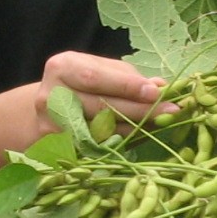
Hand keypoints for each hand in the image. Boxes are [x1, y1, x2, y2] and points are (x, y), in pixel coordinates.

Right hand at [30, 51, 169, 135]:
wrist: (45, 111)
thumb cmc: (80, 85)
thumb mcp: (99, 70)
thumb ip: (126, 77)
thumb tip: (160, 86)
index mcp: (62, 68)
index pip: (96, 78)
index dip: (127, 86)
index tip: (156, 92)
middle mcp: (51, 96)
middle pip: (101, 107)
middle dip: (139, 110)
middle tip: (171, 111)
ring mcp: (52, 126)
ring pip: (102, 131)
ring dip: (136, 128)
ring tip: (162, 123)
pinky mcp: (58, 149)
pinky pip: (98, 147)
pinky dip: (122, 142)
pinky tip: (141, 136)